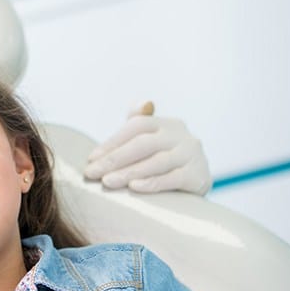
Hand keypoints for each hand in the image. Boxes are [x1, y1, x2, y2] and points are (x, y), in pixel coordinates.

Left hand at [84, 102, 211, 194]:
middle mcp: (181, 135)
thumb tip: (142, 102)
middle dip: (115, 159)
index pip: (136, 126)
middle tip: (92, 173)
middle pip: (144, 144)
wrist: (195, 184)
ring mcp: (192, 154)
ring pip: (157, 162)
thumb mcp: (151, 140)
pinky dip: (153, 182)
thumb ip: (140, 122)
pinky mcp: (198, 174)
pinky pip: (174, 178)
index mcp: (166, 123)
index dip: (112, 141)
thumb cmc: (163, 159)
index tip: (91, 159)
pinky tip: (134, 187)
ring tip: (108, 182)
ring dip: (129, 172)